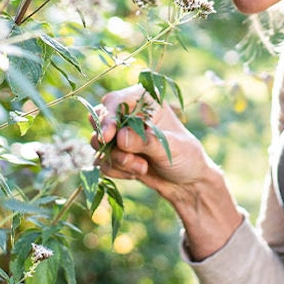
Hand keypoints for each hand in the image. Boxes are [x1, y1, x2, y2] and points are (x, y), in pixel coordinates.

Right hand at [90, 86, 212, 197]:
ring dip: (117, 159)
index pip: (116, 101)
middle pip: (99, 117)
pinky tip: (136, 173)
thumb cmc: (186, 157)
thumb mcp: (171, 148)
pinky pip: (101, 161)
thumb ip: (146, 141)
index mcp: (146, 101)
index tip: (107, 137)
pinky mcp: (114, 152)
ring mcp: (119, 133)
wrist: (186, 183)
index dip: (108, 116)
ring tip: (142, 168)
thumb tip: (120, 137)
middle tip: (126, 157)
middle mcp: (129, 113)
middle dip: (106, 140)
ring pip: (97, 142)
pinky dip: (116, 170)